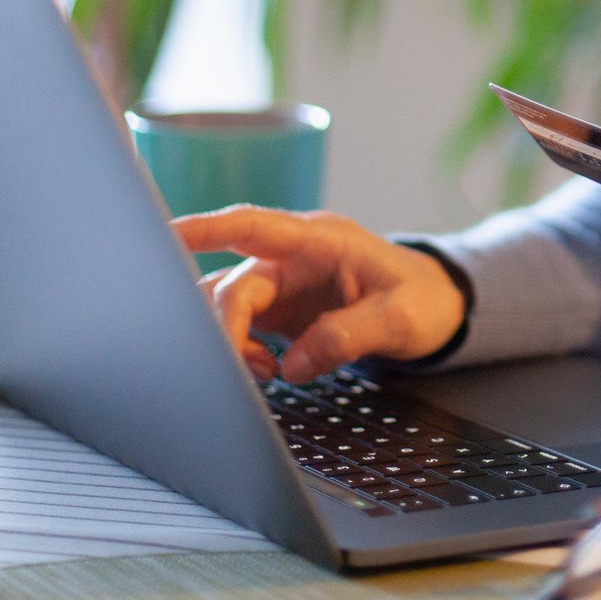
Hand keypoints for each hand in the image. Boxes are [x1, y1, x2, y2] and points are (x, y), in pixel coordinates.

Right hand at [173, 205, 467, 382]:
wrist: (436, 305)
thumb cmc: (422, 298)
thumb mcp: (401, 318)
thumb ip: (350, 336)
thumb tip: (295, 364)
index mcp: (319, 240)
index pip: (251, 226)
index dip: (205, 230)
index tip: (164, 234)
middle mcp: (291, 257)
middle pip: (231, 283)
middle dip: (226, 327)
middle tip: (255, 368)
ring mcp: (282, 283)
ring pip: (226, 304)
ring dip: (231, 341)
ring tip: (266, 373)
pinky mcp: (279, 311)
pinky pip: (239, 326)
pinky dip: (242, 352)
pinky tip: (270, 371)